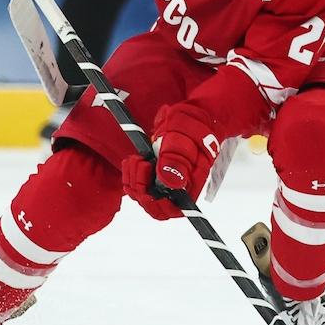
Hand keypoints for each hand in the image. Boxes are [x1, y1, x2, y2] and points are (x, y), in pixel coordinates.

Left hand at [121, 104, 219, 219]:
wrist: (193, 115)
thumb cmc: (193, 125)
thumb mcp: (184, 136)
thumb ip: (177, 158)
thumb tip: (169, 181)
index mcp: (191, 182)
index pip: (175, 209)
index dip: (158, 206)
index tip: (147, 191)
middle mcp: (179, 186)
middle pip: (156, 206)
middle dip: (141, 190)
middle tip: (141, 165)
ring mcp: (166, 180)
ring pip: (144, 196)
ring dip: (133, 180)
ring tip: (138, 159)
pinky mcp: (155, 173)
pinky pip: (138, 184)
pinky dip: (131, 174)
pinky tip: (134, 160)